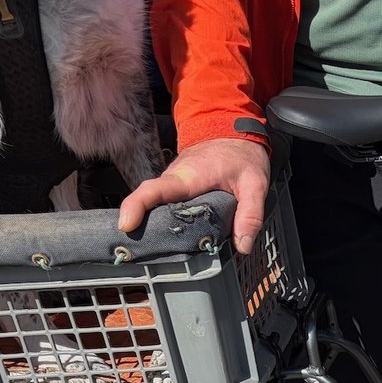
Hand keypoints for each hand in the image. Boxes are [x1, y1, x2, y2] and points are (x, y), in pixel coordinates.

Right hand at [117, 137, 271, 253]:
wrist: (232, 130)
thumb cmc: (242, 155)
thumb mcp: (256, 185)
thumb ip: (251, 215)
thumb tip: (243, 247)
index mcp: (189, 177)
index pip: (154, 189)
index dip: (136, 206)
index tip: (126, 225)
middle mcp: (173, 178)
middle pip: (149, 203)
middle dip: (140, 226)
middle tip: (138, 252)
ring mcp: (172, 182)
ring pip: (156, 205)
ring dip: (151, 224)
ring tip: (151, 251)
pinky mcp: (176, 187)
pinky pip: (164, 204)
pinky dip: (163, 219)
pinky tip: (170, 239)